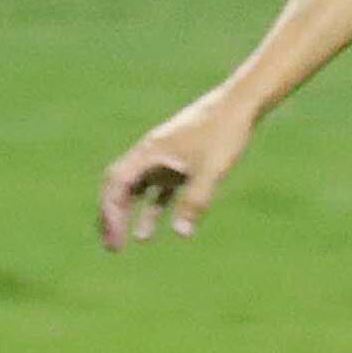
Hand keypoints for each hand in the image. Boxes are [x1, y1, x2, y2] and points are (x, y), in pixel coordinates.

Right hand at [98, 86, 257, 248]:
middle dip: (112, 217)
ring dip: (128, 214)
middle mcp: (150, 154)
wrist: (241, 104)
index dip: (111, 213)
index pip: (116, 184)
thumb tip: (181, 233)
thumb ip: (195, 201)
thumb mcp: (211, 170)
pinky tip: (159, 230)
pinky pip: (158, 188)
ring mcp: (163, 157)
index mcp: (149, 152)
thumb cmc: (224, 133)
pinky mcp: (179, 161)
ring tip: (127, 243)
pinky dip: (153, 208)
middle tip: (113, 248)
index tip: (116, 238)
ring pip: (136, 189)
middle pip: (119, 187)